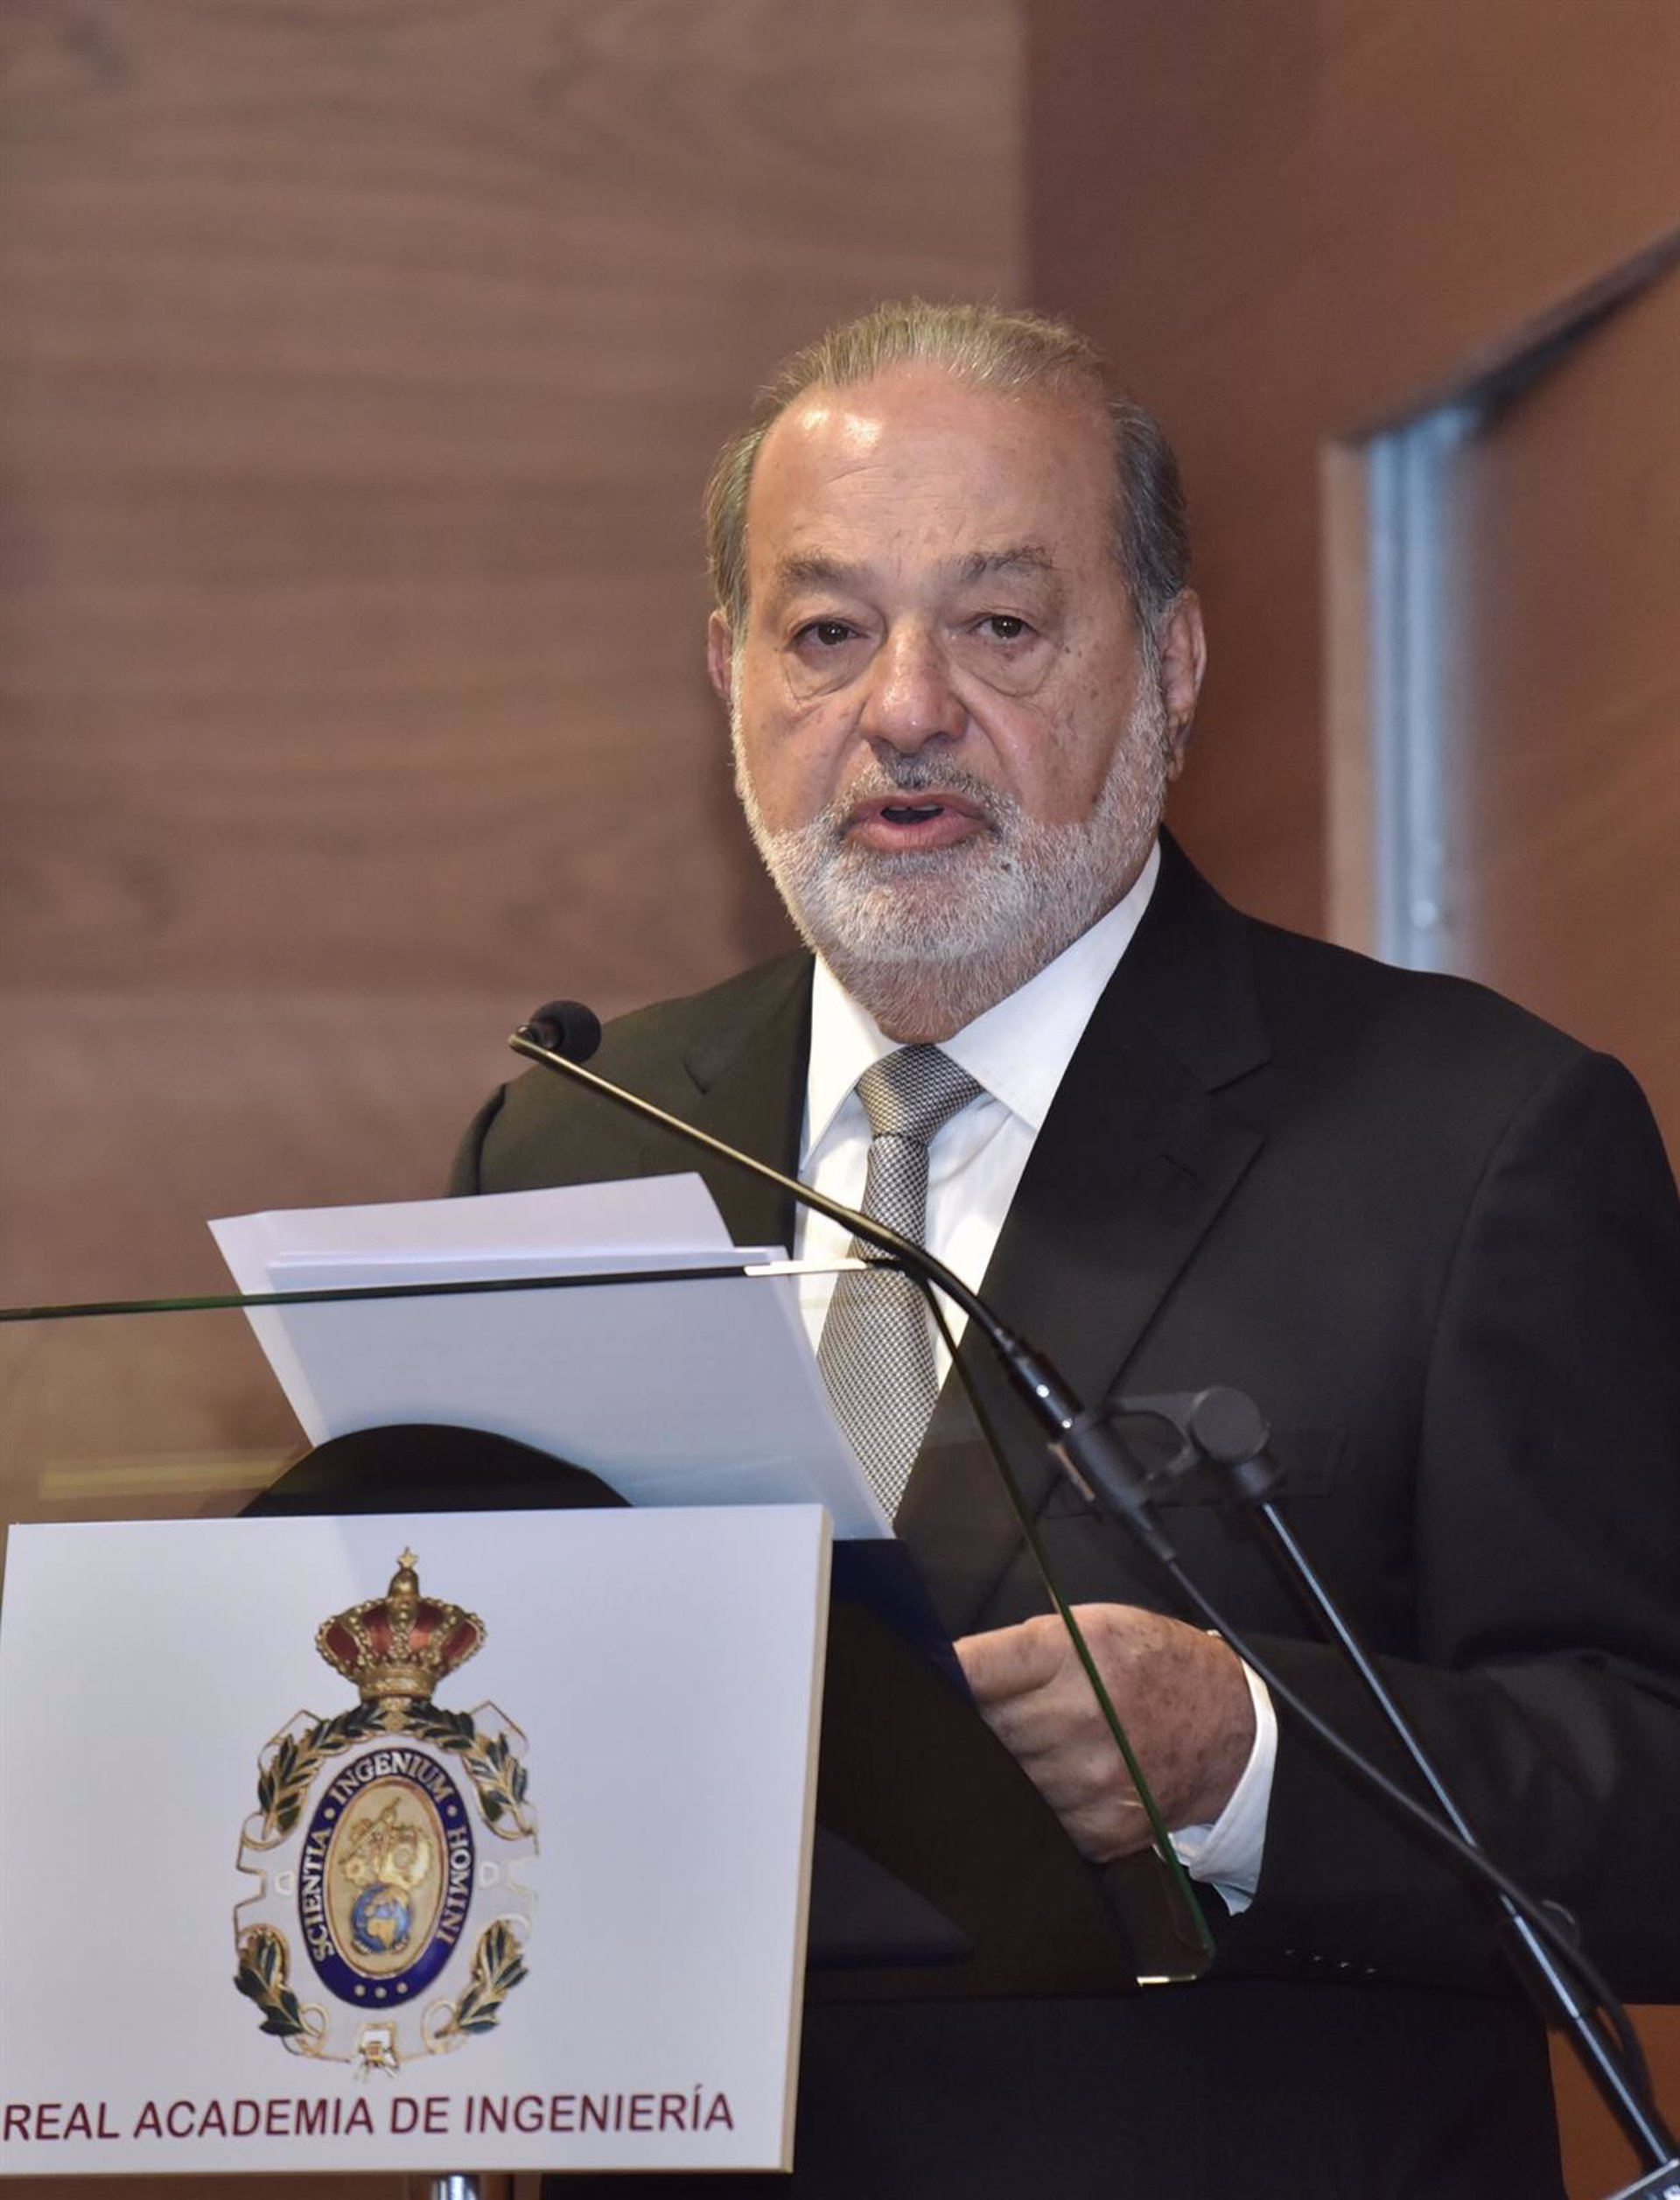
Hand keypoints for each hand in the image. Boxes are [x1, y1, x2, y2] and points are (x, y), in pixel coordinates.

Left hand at [953, 1604, 1255, 1862]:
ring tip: (1018, 1749)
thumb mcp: (1095, 1629)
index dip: (941, 1676)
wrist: (1232, 1726)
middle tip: (963, 1719)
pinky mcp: (1101, 1829)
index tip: (920, 1680)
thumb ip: (1025, 1650)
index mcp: (1075, 1654)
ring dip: (999, 1767)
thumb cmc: (1155, 1665)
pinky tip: (1052, 1781)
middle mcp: (1082, 1716)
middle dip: (969, 1724)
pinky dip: (1033, 1803)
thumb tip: (954, 1675)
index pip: (977, 1669)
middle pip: (983, 1729)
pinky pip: (1038, 1819)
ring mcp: (1092, 1780)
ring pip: (1004, 1779)